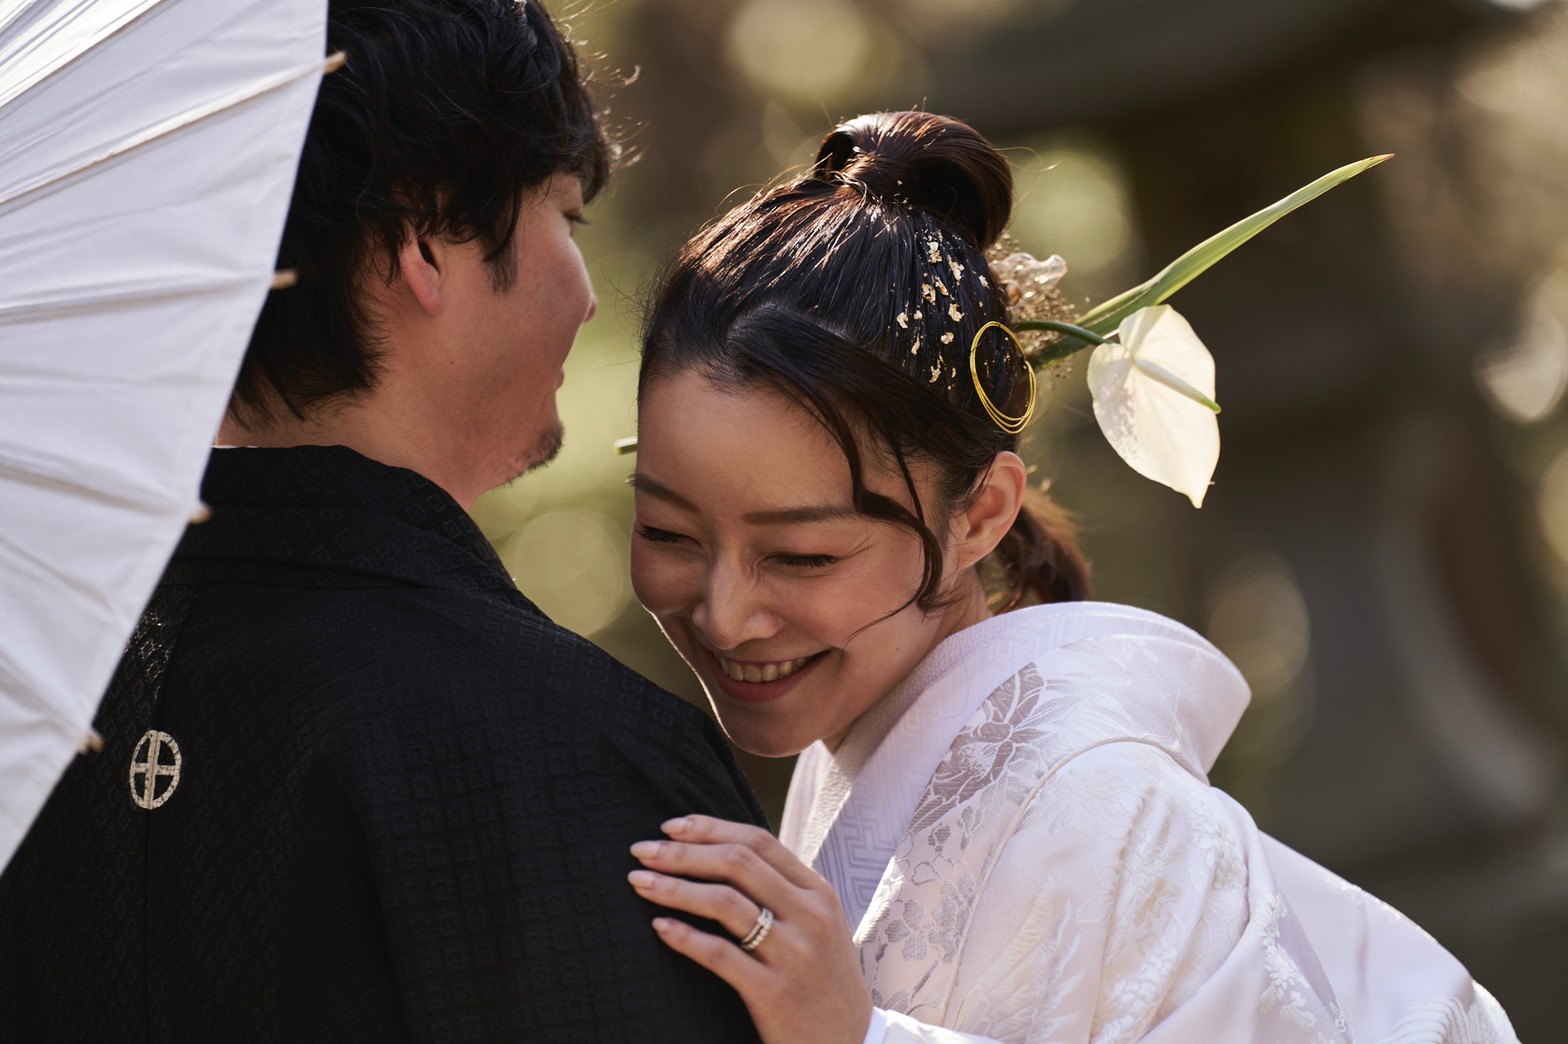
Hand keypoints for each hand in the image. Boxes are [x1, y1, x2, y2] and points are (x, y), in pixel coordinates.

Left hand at [629, 815, 872, 1043]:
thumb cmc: (823, 982)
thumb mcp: (819, 926)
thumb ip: (783, 891)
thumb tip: (724, 854)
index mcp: (819, 892)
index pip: (759, 841)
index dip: (709, 828)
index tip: (669, 827)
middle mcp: (810, 916)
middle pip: (737, 863)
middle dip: (682, 852)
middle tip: (641, 850)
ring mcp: (794, 954)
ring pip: (724, 902)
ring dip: (674, 887)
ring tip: (639, 882)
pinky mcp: (775, 994)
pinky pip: (720, 955)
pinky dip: (684, 937)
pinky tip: (659, 927)